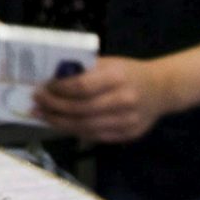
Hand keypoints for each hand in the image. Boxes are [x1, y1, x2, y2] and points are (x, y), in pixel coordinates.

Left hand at [33, 56, 178, 143]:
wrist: (163, 88)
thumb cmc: (129, 72)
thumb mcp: (109, 63)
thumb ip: (83, 71)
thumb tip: (50, 80)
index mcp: (117, 77)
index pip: (81, 86)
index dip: (58, 90)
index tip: (42, 87)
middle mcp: (124, 100)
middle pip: (80, 109)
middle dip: (53, 107)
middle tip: (36, 103)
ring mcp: (128, 120)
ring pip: (85, 126)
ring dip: (59, 122)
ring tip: (42, 116)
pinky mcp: (129, 134)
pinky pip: (96, 136)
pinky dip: (75, 131)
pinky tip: (61, 125)